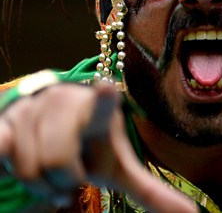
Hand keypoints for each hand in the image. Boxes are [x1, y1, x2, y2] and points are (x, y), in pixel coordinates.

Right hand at [0, 81, 197, 212]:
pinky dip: (9, 168)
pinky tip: (19, 160)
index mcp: (98, 113)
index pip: (103, 105)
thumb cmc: (89, 147)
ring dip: (39, 184)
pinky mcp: (3, 119)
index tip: (107, 88)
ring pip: (27, 166)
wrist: (50, 124)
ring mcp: (31, 109)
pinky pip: (0, 151)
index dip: (103, 99)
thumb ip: (148, 191)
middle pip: (56, 162)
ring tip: (51, 175)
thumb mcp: (117, 167)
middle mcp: (64, 103)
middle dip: (63, 182)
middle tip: (70, 183)